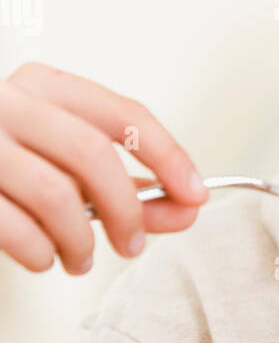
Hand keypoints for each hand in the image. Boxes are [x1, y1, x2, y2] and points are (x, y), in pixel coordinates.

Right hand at [0, 62, 209, 273]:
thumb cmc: (6, 162)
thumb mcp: (64, 160)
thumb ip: (127, 185)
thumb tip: (187, 209)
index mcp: (44, 85)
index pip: (125, 115)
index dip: (169, 158)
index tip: (195, 196)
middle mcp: (7, 103)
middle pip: (94, 156)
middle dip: (127, 210)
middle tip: (133, 244)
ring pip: (56, 196)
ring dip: (82, 241)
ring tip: (81, 258)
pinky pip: (16, 228)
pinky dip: (40, 253)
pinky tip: (43, 256)